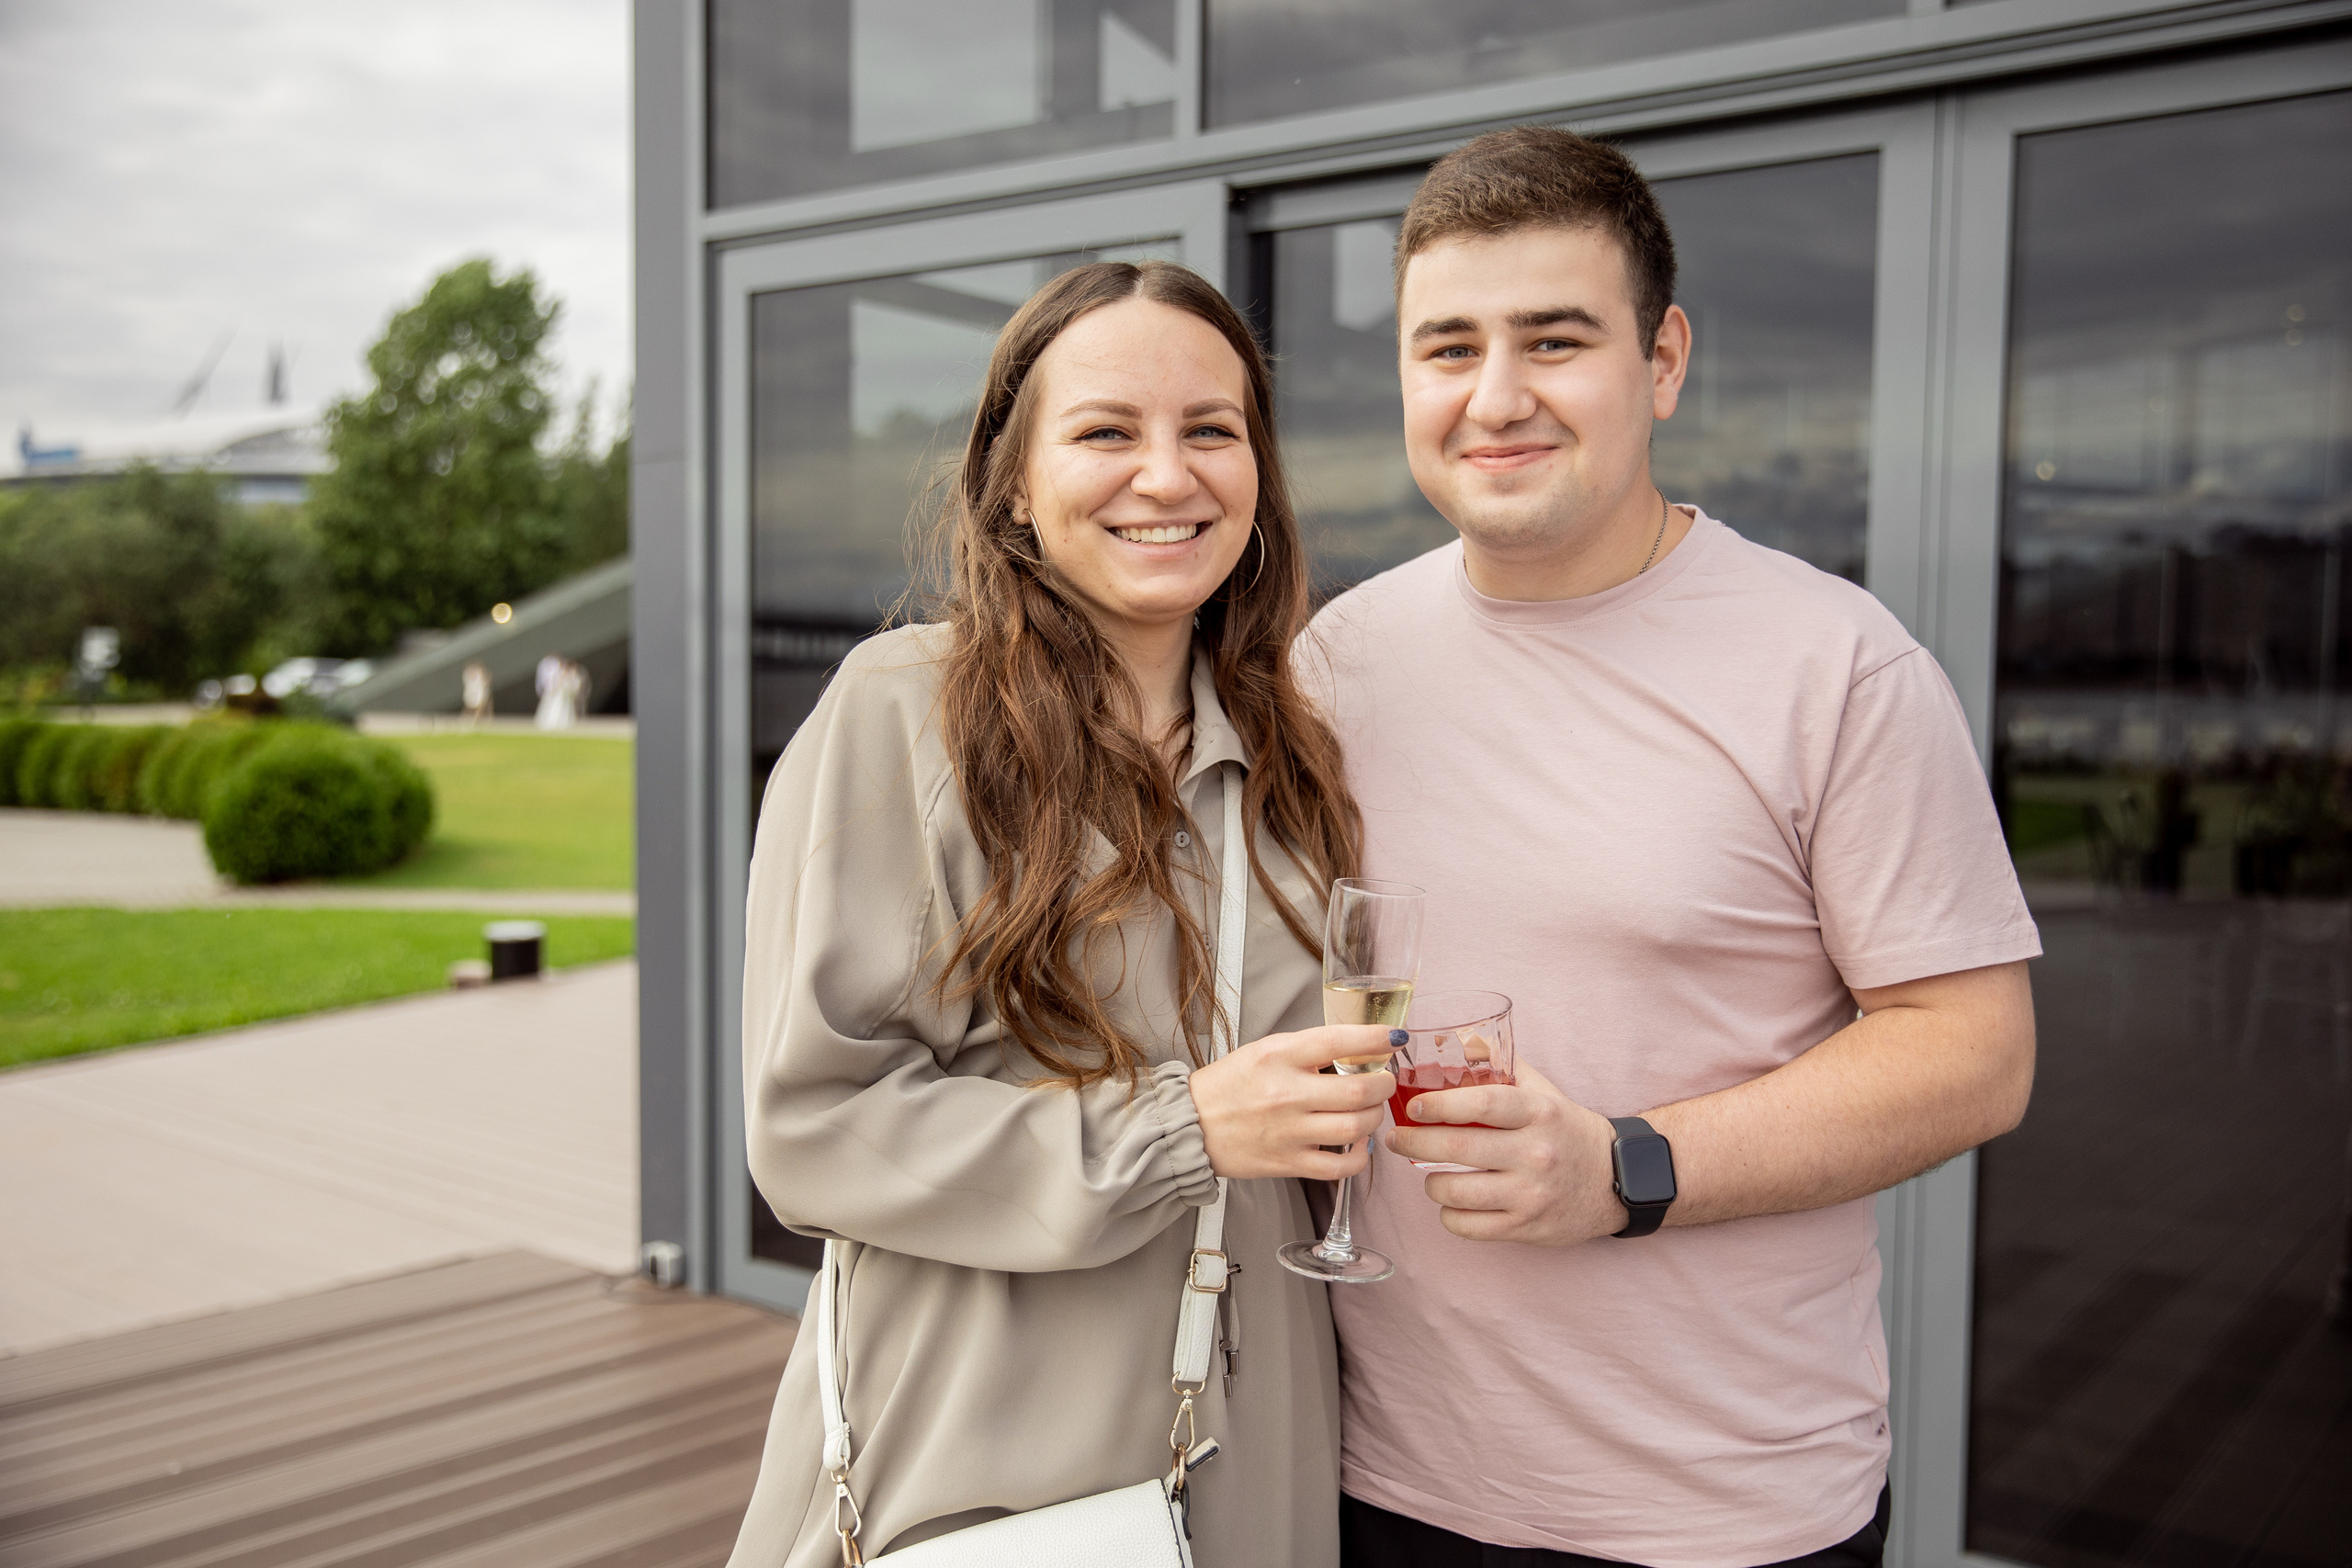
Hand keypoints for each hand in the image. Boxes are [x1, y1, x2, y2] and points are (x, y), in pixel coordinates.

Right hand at [1190, 1026, 1394, 1180]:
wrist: (1190, 1125)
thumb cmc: (1228, 1085)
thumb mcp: (1264, 1051)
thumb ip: (1308, 1050)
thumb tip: (1357, 1048)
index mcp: (1279, 1055)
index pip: (1339, 1041)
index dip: (1376, 1037)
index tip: (1394, 1038)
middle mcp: (1286, 1093)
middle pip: (1359, 1090)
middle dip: (1384, 1084)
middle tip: (1384, 1080)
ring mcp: (1289, 1131)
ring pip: (1356, 1126)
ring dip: (1375, 1117)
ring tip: (1370, 1110)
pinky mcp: (1288, 1163)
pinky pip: (1340, 1166)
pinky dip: (1360, 1155)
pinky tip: (1358, 1143)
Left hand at [1385, 1057, 1625, 1245]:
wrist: (1615, 1179)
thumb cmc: (1566, 1129)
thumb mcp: (1542, 1091)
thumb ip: (1500, 1066)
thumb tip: (1455, 1041)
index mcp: (1539, 1112)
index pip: (1482, 1104)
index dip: (1440, 1105)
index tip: (1412, 1107)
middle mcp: (1536, 1153)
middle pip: (1457, 1148)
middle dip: (1413, 1142)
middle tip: (1395, 1138)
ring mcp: (1531, 1194)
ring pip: (1455, 1192)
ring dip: (1429, 1182)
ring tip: (1428, 1173)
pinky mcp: (1526, 1228)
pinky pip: (1468, 1226)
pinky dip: (1449, 1214)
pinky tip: (1452, 1202)